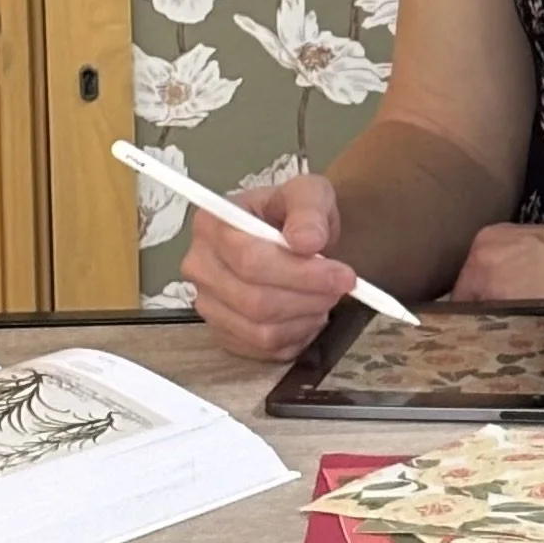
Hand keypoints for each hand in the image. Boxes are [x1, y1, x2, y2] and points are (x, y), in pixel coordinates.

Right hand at [183, 175, 357, 361]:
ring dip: (305, 318)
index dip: (299, 272)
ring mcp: (208, 304)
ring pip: (260, 330)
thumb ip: (308, 209)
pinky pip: (262, 349)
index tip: (342, 274)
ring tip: (326, 296)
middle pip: (254, 300)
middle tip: (342, 285)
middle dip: (308, 297)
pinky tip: (310, 313)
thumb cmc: (294, 212)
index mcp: (212, 223)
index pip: (249, 259)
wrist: (295, 235)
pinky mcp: (223, 333)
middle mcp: (201, 266)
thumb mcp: (308, 192)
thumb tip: (306, 240)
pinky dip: (296, 337)